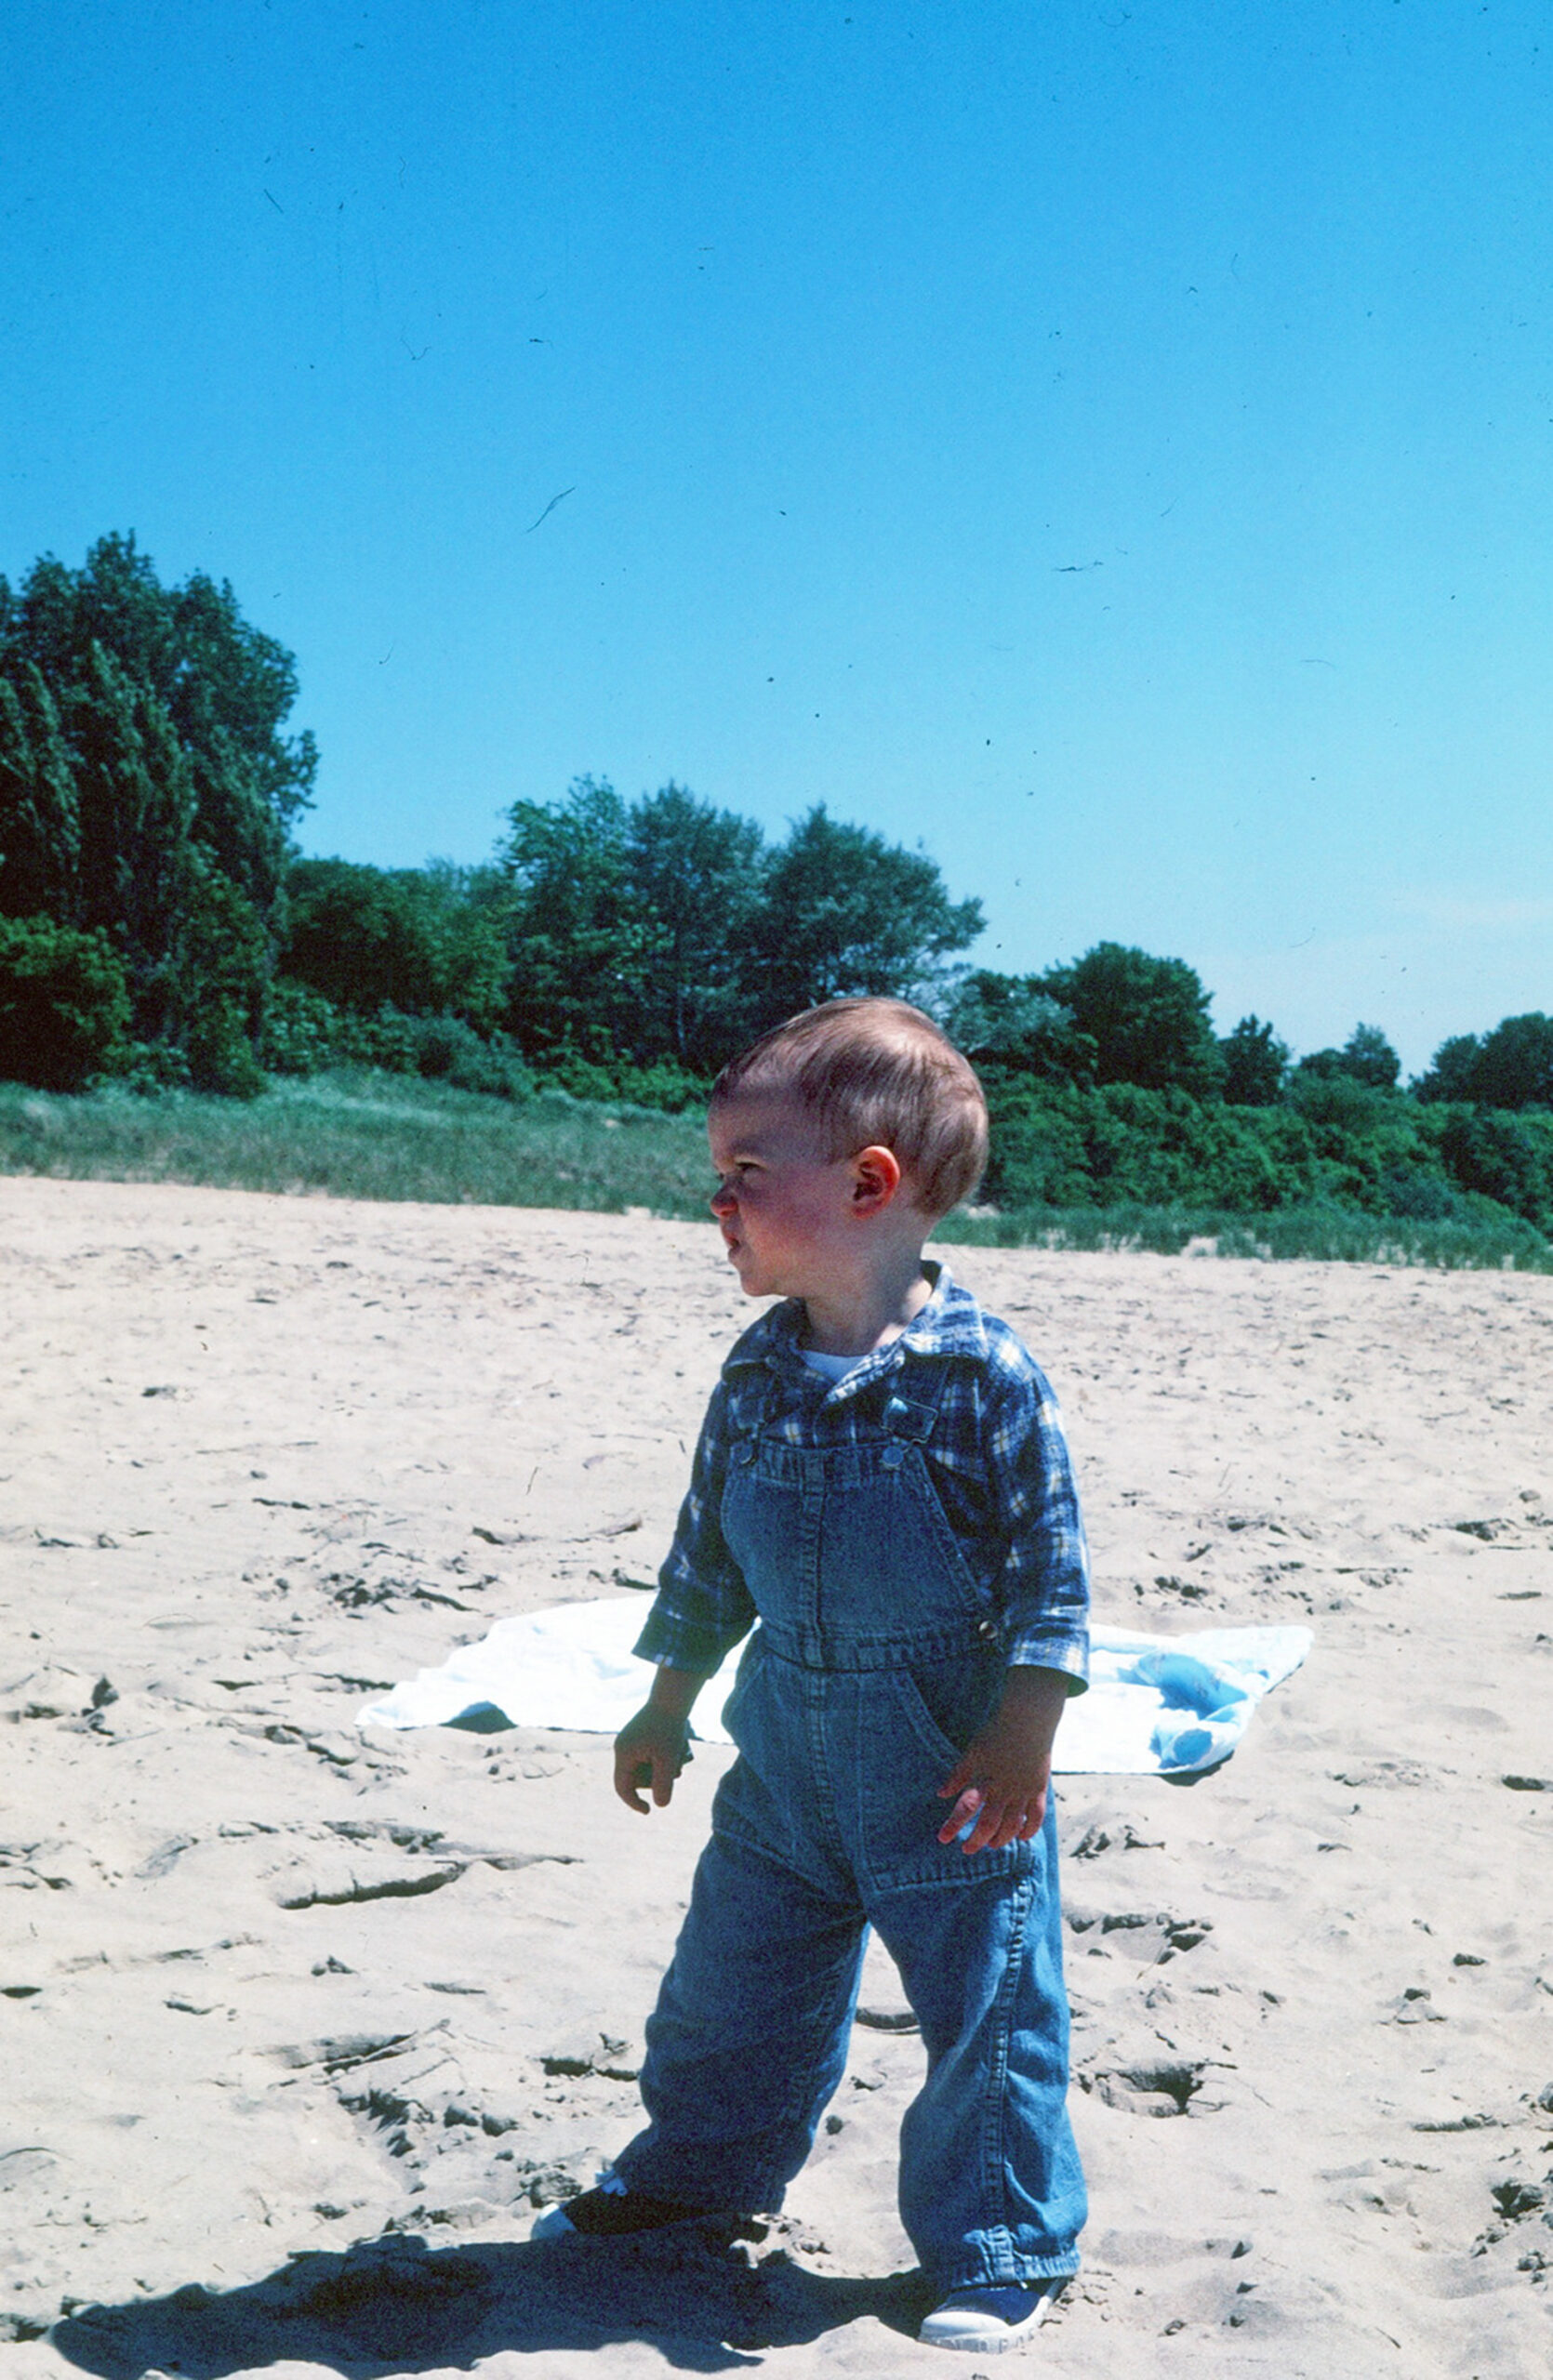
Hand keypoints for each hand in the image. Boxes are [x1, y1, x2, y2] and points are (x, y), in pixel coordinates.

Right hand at [613, 1667, 702, 1812]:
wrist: (671, 1698)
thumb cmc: (669, 1729)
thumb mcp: (668, 1760)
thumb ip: (663, 1784)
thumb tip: (660, 1805)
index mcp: (623, 1754)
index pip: (622, 1787)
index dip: (633, 1802)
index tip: (649, 1810)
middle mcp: (623, 1748)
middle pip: (635, 1778)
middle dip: (655, 1780)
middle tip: (676, 1772)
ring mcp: (630, 1741)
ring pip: (643, 1767)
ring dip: (660, 1769)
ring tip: (679, 1759)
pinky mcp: (639, 1737)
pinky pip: (647, 1756)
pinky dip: (660, 1759)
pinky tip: (675, 1752)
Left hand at [936, 1665, 1069, 1854]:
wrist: (1029, 1720)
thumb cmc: (996, 1734)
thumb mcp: (973, 1751)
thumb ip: (958, 1774)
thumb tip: (941, 1793)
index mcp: (984, 1778)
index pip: (966, 1807)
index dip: (954, 1824)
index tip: (943, 1838)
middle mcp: (1003, 1788)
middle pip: (989, 1823)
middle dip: (976, 1840)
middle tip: (966, 1850)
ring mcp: (1023, 1791)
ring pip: (1012, 1824)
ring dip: (1001, 1839)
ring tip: (992, 1845)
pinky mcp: (1039, 1790)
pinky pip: (1036, 1817)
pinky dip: (1029, 1830)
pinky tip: (1021, 1837)